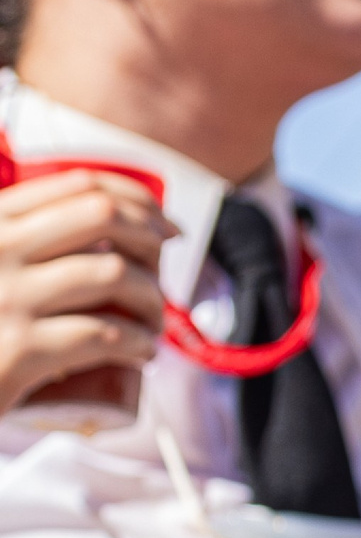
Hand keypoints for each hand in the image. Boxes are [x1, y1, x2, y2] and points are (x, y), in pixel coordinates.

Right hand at [0, 170, 170, 413]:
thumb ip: (31, 240)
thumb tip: (116, 221)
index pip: (82, 185)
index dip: (141, 204)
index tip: (168, 229)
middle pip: (104, 216)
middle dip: (152, 243)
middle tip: (163, 278)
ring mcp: (7, 297)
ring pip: (114, 272)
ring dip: (152, 299)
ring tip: (152, 325)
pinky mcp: (19, 349)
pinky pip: (104, 334)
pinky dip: (138, 343)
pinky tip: (141, 353)